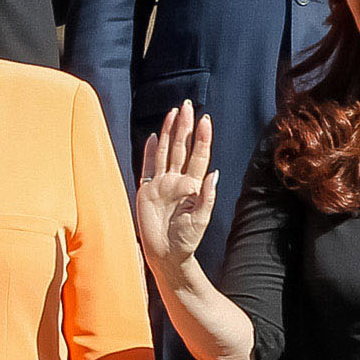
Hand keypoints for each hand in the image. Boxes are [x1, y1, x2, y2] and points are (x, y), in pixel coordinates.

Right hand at [134, 102, 216, 268]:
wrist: (166, 254)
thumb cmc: (186, 239)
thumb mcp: (201, 219)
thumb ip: (206, 197)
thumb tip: (212, 174)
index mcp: (193, 185)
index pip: (198, 156)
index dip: (201, 138)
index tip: (204, 119)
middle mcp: (177, 180)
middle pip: (181, 148)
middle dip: (185, 126)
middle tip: (187, 105)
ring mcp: (161, 183)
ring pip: (165, 152)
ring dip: (169, 132)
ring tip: (173, 113)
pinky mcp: (146, 189)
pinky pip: (148, 166)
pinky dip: (150, 151)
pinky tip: (153, 137)